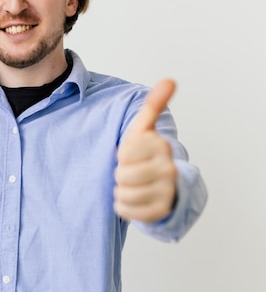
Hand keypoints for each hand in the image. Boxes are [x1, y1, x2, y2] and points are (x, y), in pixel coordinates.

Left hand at [114, 79, 178, 222]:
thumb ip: (153, 105)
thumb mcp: (145, 129)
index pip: (124, 153)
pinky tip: (135, 199)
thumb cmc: (146, 154)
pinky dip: (125, 207)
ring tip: (133, 184)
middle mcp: (169, 167)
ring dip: (122, 191)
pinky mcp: (161, 210)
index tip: (133, 153)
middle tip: (132, 171)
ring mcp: (167, 190)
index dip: (122, 154)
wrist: (164, 185)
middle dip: (121, 174)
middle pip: (122, 175)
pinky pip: (127, 211)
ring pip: (123, 193)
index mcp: (161, 145)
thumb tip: (169, 80)